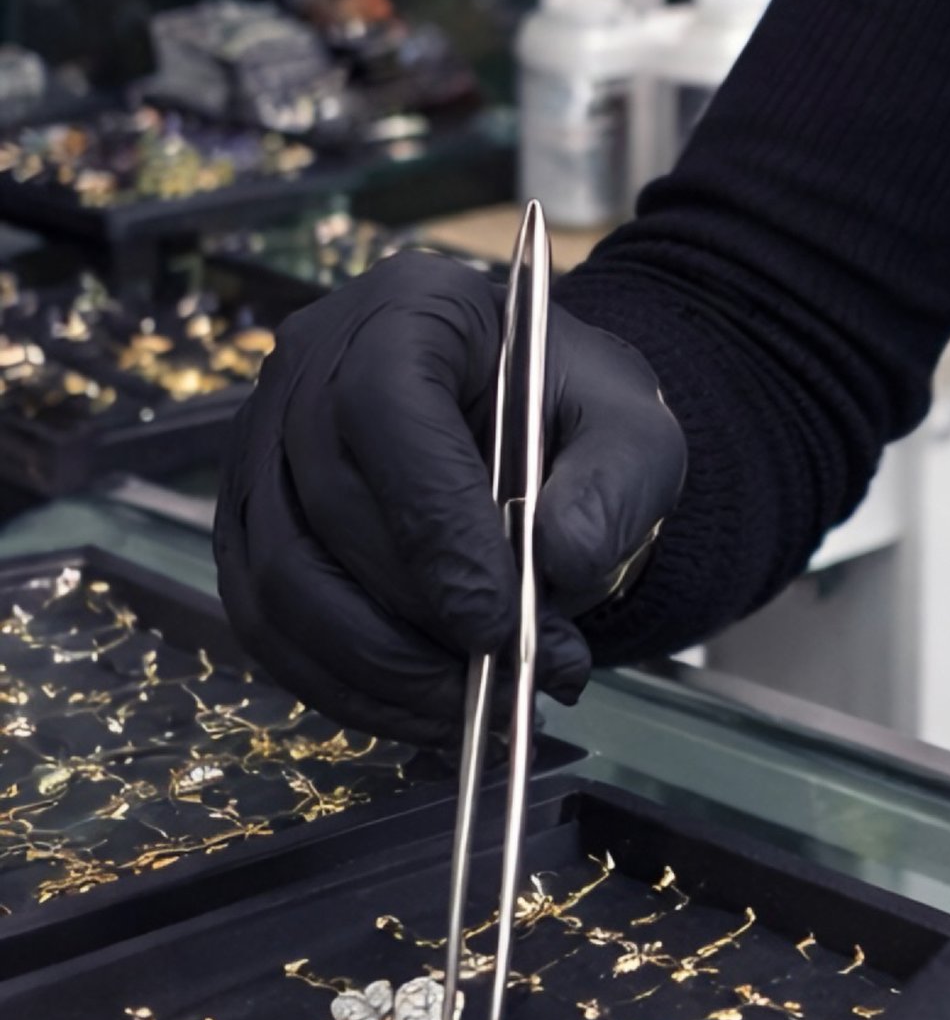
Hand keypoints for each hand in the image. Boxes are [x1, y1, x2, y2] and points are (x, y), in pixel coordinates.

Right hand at [216, 253, 685, 743]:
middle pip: (327, 506)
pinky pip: (268, 626)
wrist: (529, 429)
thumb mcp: (633, 432)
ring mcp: (261, 448)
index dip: (434, 526)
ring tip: (480, 706)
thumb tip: (560, 558)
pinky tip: (424, 710)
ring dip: (380, 668)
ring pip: (284, 580)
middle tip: (512, 674)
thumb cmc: (572, 416)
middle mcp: (309, 367)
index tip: (498, 622)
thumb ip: (615, 485)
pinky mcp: (248, 526)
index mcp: (407, 309)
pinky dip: (344, 687)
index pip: (385, 410)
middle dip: (420, 617)